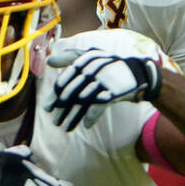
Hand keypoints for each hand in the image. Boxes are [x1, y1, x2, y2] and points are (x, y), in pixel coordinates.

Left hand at [44, 46, 161, 131]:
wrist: (138, 73)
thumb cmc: (109, 67)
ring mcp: (104, 80)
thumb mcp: (90, 58)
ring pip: (83, 101)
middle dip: (61, 109)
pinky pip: (99, 105)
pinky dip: (91, 116)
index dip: (55, 95)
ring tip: (66, 128)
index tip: (46, 108)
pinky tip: (86, 125)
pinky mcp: (114, 91)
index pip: (65, 80)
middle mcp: (94, 69)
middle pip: (72, 92)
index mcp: (86, 60)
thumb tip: (48, 61)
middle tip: (54, 121)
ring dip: (73, 117)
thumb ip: (69, 58)